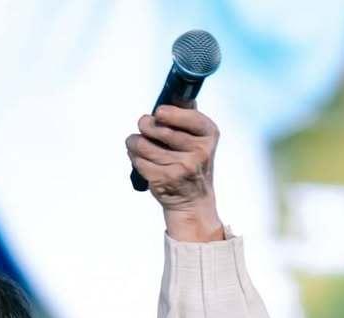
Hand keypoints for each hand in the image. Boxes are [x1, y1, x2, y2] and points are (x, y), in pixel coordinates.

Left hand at [125, 104, 223, 240]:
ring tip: (136, 142)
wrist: (193, 201)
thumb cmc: (191, 164)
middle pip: (159, 128)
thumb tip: (177, 91)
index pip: (188, 115)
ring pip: (144, 144)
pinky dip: (134, 156)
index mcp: (209, 134)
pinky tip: (138, 157)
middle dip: (146, 124)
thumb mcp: (199, 138)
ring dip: (135, 141)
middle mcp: (199, 151)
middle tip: (144, 124)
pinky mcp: (165, 180)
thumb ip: (188, 116)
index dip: (168, 113)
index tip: (159, 113)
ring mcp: (182, 167)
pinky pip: (139, 160)